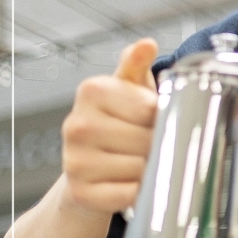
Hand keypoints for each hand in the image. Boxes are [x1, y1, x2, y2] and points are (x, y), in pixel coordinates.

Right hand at [60, 38, 159, 214]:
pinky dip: (139, 190)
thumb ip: (137, 65)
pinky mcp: (80, 192)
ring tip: (140, 160)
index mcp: (92, 91)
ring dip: (151, 168)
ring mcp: (74, 160)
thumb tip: (146, 44)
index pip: (151, 107)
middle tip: (151, 143)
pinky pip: (129, 193)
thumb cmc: (117, 121)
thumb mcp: (128, 87)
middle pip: (148, 138)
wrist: (89, 166)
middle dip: (159, 143)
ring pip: (141, 167)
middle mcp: (77, 124)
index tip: (156, 119)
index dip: (163, 117)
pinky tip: (132, 181)